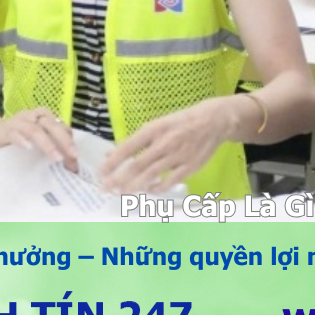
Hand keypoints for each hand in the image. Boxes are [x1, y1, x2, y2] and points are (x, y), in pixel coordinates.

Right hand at [0, 107, 78, 171]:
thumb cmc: (15, 142)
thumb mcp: (35, 144)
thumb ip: (51, 149)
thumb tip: (71, 165)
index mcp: (42, 117)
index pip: (60, 125)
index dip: (70, 140)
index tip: (76, 157)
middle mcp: (31, 116)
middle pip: (51, 124)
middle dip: (64, 140)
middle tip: (72, 156)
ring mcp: (16, 123)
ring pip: (34, 129)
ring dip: (47, 143)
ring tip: (56, 157)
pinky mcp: (3, 131)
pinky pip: (13, 133)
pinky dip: (22, 140)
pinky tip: (29, 148)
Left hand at [100, 98, 237, 193]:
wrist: (214, 121)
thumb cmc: (182, 122)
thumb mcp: (159, 125)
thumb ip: (138, 141)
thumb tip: (113, 152)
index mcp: (155, 129)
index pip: (128, 147)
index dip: (113, 161)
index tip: (101, 172)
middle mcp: (165, 143)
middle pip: (137, 165)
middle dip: (119, 178)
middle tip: (105, 188)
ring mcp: (177, 156)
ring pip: (151, 175)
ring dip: (134, 186)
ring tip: (122, 193)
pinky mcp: (189, 167)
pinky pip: (169, 181)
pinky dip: (157, 187)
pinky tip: (148, 190)